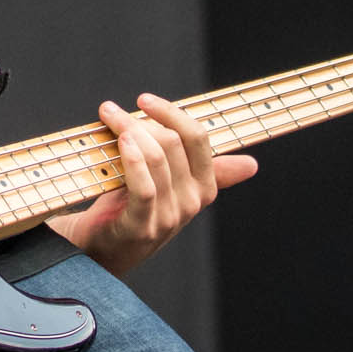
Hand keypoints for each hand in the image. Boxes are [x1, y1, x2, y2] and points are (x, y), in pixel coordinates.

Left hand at [46, 93, 257, 274]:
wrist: (101, 251)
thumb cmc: (131, 211)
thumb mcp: (171, 188)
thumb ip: (203, 170)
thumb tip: (251, 166)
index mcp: (204, 188)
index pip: (198, 138)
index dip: (172, 113)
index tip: (145, 100)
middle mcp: (192, 202)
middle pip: (172, 143)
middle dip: (139, 120)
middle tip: (110, 111)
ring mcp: (169, 217)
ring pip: (156, 158)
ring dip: (127, 131)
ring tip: (108, 120)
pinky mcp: (142, 228)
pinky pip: (143, 186)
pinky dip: (131, 159)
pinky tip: (119, 142)